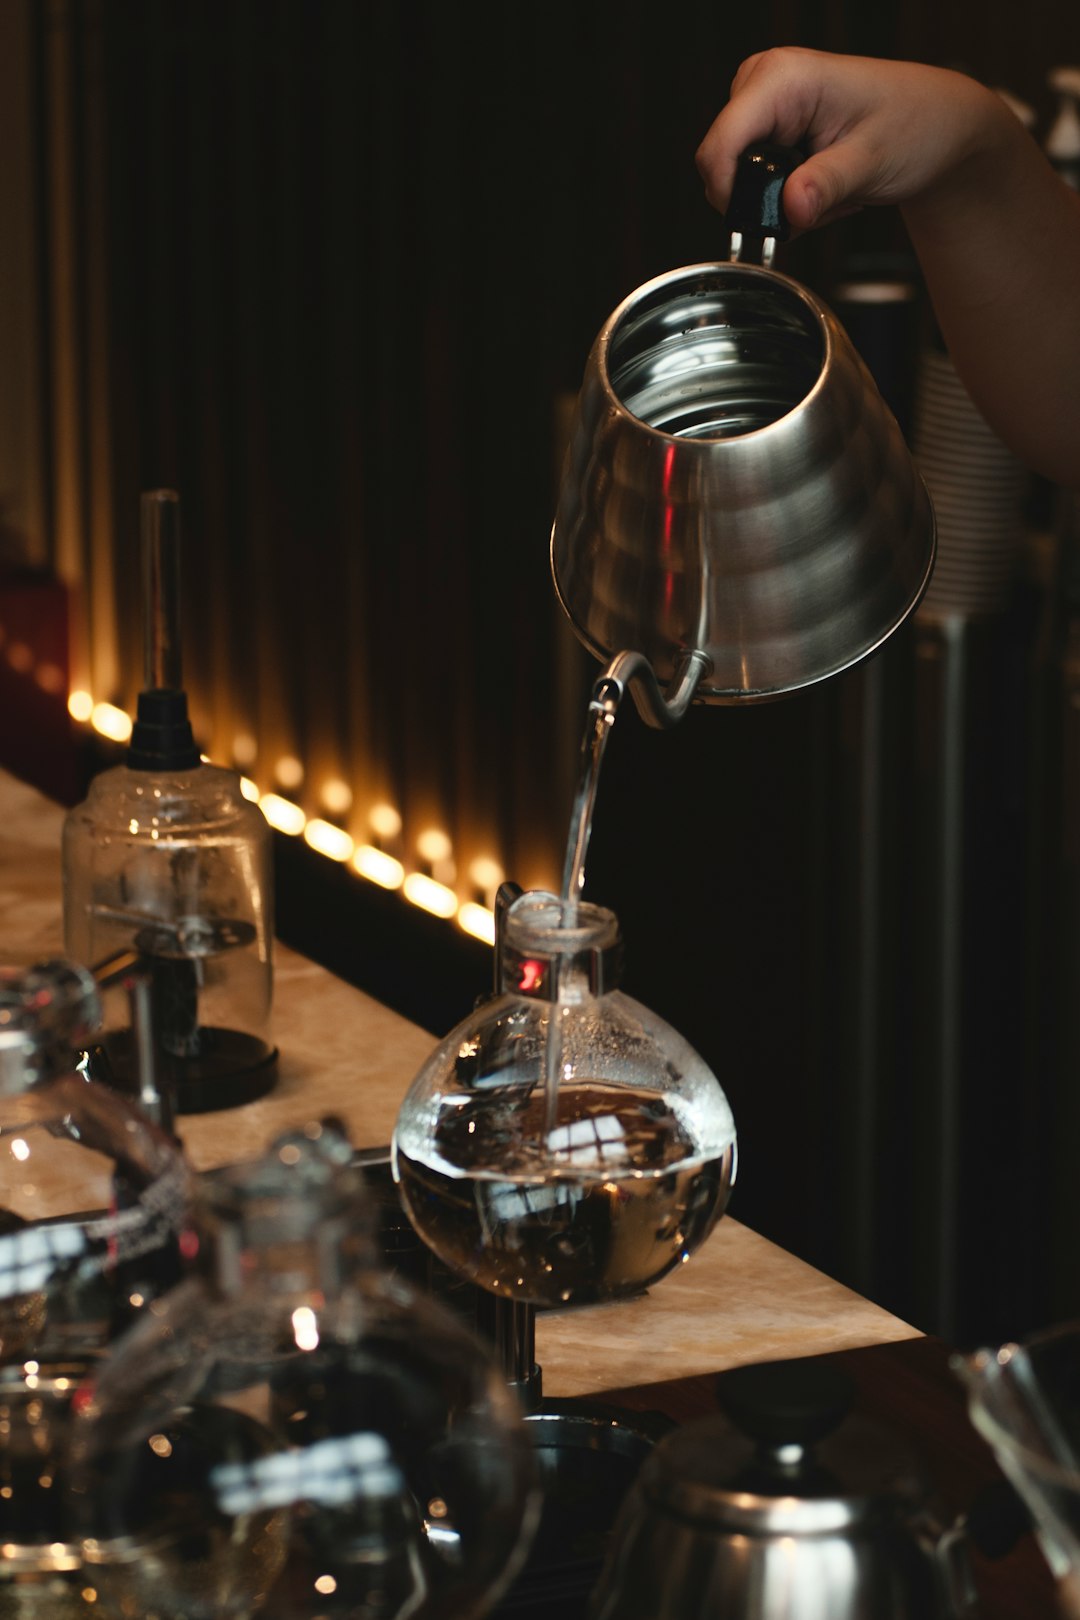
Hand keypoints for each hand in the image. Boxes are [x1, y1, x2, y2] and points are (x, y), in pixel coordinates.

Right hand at [695, 47, 1013, 232]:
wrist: (935, 124)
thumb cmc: (913, 125)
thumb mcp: (872, 160)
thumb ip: (827, 186)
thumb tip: (791, 208)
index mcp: (783, 77)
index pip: (720, 144)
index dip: (729, 194)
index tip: (761, 226)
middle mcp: (764, 82)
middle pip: (722, 162)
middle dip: (764, 200)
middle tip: (817, 204)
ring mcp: (763, 104)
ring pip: (738, 176)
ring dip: (780, 200)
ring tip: (828, 190)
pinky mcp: (768, 125)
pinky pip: (754, 178)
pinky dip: (786, 195)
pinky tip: (820, 185)